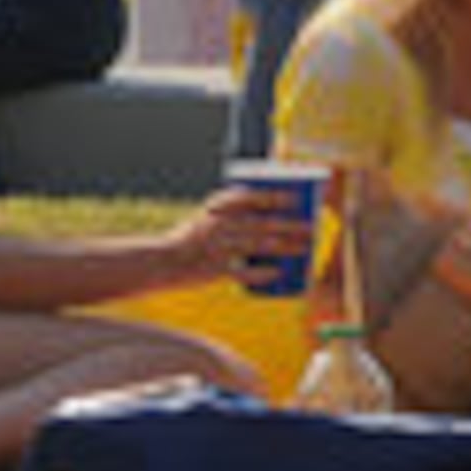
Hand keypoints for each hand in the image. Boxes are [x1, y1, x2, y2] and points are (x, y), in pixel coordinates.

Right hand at [176, 183, 316, 287]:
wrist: (160, 261)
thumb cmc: (188, 238)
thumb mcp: (206, 216)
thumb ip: (231, 212)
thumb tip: (265, 211)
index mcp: (216, 209)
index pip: (250, 198)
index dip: (274, 197)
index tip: (295, 198)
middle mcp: (219, 226)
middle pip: (261, 223)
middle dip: (289, 225)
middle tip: (310, 228)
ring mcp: (217, 248)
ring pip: (257, 246)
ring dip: (284, 247)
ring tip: (303, 248)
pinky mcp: (213, 271)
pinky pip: (242, 272)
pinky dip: (261, 273)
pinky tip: (278, 273)